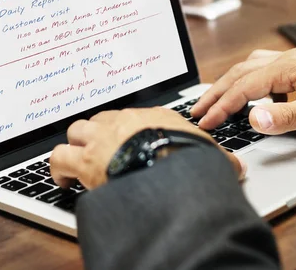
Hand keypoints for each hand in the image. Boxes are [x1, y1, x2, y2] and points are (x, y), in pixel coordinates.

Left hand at [50, 107, 244, 189]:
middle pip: (101, 119)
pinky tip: (63, 180)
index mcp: (153, 117)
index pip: (133, 116)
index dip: (126, 130)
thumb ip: (220, 158)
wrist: (170, 171)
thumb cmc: (190, 160)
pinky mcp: (85, 160)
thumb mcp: (210, 156)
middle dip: (98, 133)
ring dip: (75, 145)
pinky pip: (59, 157)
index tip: (126, 140)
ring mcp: (102, 139)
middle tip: (100, 150)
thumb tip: (237, 167)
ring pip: (76, 130)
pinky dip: (58, 167)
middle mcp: (124, 122)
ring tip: (77, 161)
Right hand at [191, 48, 295, 134]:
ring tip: (213, 100)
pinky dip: (247, 81)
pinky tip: (248, 92)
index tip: (205, 122)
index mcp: (287, 67)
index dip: (221, 106)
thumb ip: (284, 116)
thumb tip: (252, 119)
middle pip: (239, 73)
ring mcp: (293, 64)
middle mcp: (286, 60)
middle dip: (215, 93)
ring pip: (249, 69)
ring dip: (228, 84)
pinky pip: (263, 71)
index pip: (243, 87)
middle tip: (197, 110)